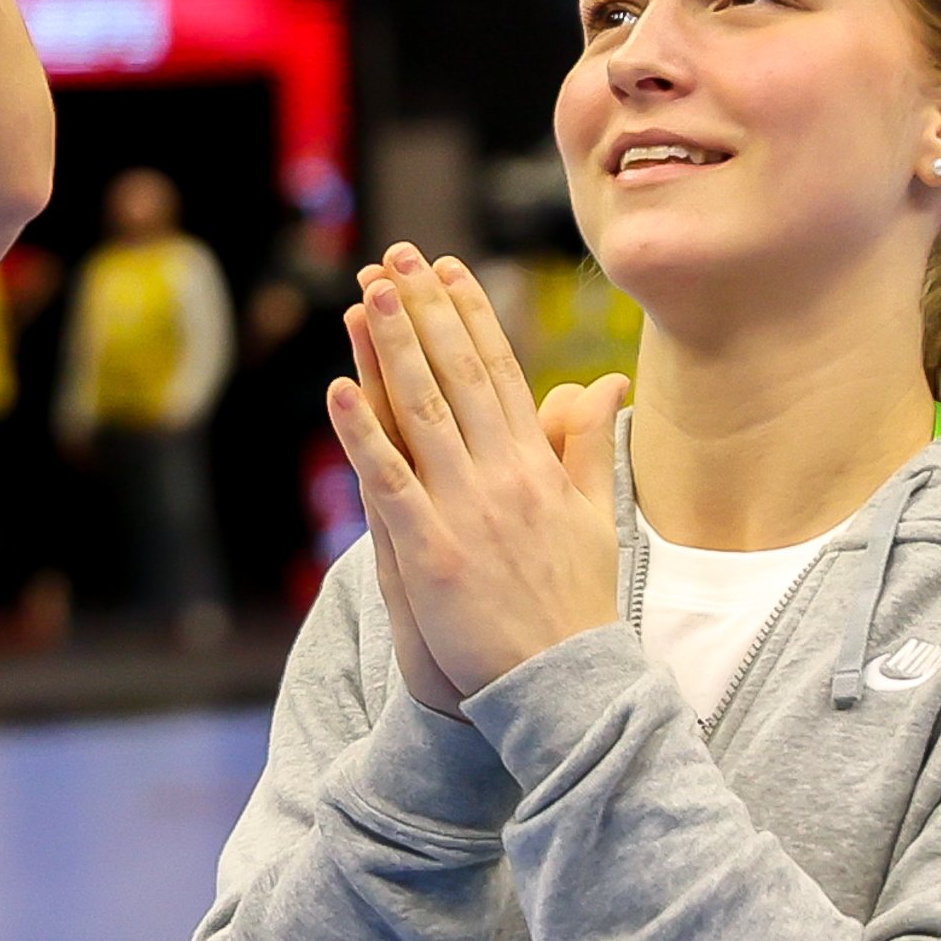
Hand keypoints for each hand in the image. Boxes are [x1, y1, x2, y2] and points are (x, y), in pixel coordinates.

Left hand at [322, 251, 623, 719]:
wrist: (565, 685)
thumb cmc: (574, 605)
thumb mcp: (592, 514)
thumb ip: (586, 446)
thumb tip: (601, 383)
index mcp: (538, 466)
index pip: (499, 373)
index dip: (470, 317)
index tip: (447, 269)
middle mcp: (503, 476)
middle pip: (456, 378)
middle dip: (425, 312)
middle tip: (396, 256)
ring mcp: (466, 510)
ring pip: (422, 414)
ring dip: (392, 350)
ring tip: (368, 295)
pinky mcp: (431, 550)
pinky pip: (390, 480)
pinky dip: (363, 434)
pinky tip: (338, 389)